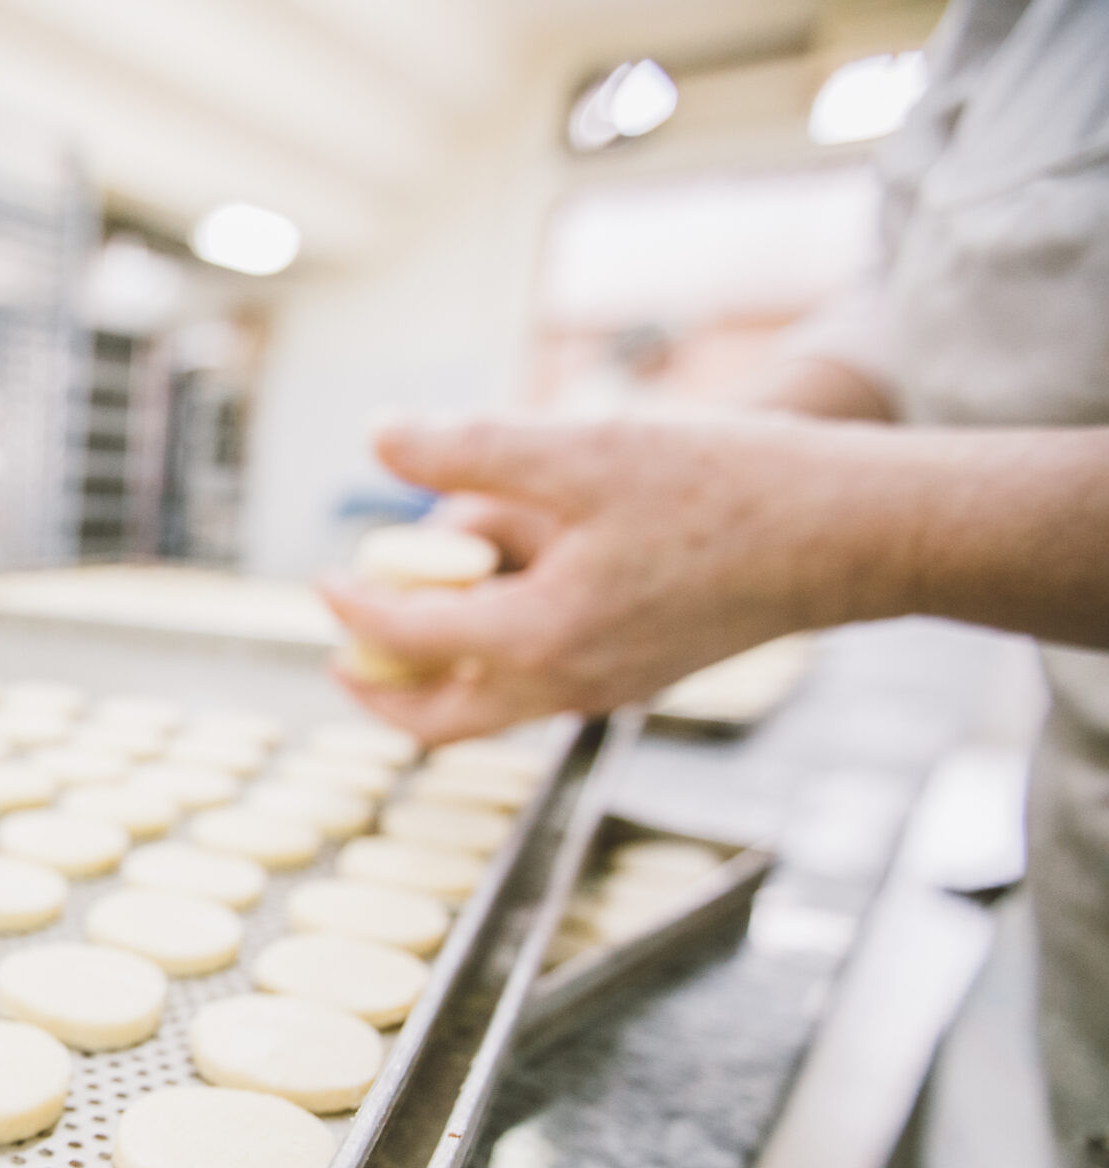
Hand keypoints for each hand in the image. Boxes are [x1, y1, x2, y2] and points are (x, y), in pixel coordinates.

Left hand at [320, 413, 871, 744]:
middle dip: (383, 683)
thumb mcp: (585, 450)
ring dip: (450, 653)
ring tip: (443, 576)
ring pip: (493, 700)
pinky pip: (546, 675)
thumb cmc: (727, 485)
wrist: (852, 534)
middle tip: (346, 644)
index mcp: (544, 639)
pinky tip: (520, 564)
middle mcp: (570, 685)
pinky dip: (508, 639)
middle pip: (439, 717)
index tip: (326, 575)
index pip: (409, 640)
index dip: (356, 605)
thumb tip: (379, 438)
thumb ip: (472, 450)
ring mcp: (608, 690)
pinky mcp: (641, 676)